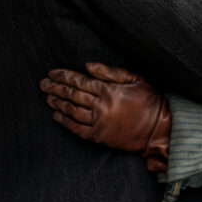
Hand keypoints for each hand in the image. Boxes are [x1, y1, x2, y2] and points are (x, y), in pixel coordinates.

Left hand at [39, 63, 170, 171]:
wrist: (158, 128)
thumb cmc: (149, 100)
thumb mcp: (134, 79)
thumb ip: (110, 72)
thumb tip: (87, 65)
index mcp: (108, 90)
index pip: (79, 81)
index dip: (63, 76)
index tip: (51, 73)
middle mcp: (100, 105)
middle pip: (71, 95)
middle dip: (55, 88)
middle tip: (43, 84)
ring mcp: (98, 122)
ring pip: (72, 111)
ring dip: (57, 104)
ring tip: (48, 98)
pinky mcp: (99, 136)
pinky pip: (77, 129)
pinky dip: (65, 122)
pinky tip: (57, 116)